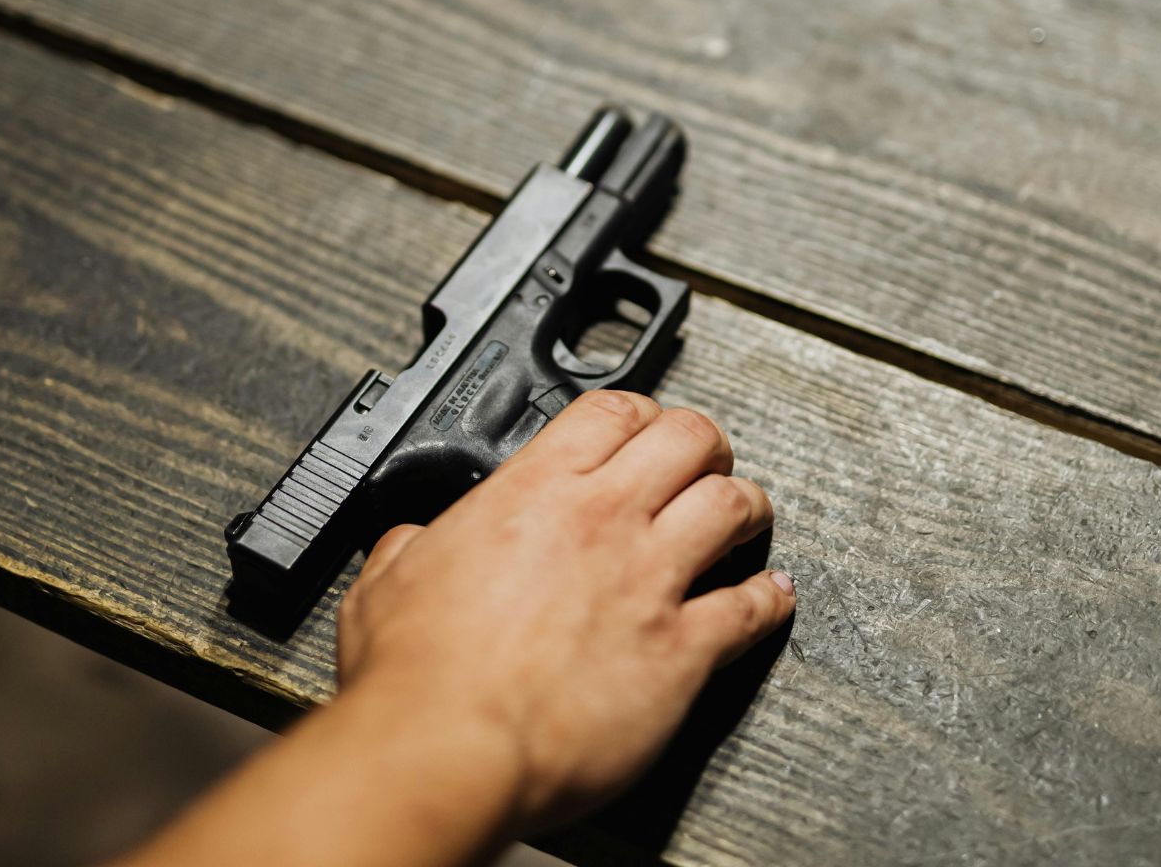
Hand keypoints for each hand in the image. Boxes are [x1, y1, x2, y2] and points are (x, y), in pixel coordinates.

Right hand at [336, 390, 794, 832]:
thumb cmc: (416, 675)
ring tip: (746, 516)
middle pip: (691, 439)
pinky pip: (751, 608)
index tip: (642, 429)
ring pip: (734, 506)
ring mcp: (649, 581)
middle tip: (703, 464)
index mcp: (534, 491)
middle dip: (705, 447)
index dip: (638, 413)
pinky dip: (771, 597)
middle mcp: (603, 521)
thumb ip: (412, 545)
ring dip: (746, 506)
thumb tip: (408, 543)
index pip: (614, 411)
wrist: (449, 748)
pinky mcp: (682, 651)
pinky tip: (773, 595)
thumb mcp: (387, 579)